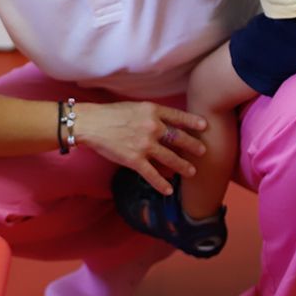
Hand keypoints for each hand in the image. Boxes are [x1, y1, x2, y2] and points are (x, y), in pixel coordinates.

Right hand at [75, 101, 206, 194]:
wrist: (90, 123)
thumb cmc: (108, 114)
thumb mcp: (133, 106)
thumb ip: (148, 114)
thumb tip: (161, 123)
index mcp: (151, 111)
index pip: (177, 117)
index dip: (192, 122)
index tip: (204, 126)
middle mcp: (152, 127)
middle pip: (179, 138)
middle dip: (193, 146)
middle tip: (202, 151)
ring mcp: (145, 144)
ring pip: (171, 158)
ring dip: (183, 166)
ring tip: (191, 171)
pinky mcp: (135, 160)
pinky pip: (152, 174)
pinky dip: (162, 184)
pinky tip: (168, 189)